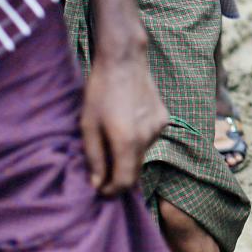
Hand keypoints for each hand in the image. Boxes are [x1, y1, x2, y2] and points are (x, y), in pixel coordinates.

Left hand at [80, 35, 167, 195]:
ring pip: (143, 154)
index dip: (111, 191)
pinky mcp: (164, 118)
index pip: (124, 182)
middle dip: (119, 176)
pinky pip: (150, 138)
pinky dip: (138, 139)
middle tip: (103, 173)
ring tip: (113, 138)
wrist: (124, 60)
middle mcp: (148, 138)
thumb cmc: (100, 91)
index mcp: (127, 141)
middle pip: (136, 171)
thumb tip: (97, 184)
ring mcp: (158, 128)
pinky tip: (128, 122)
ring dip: (129, 156)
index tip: (100, 190)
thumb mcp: (88, 125)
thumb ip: (94, 157)